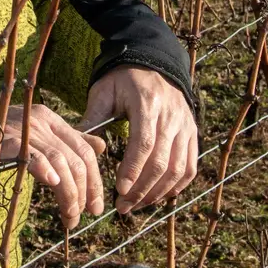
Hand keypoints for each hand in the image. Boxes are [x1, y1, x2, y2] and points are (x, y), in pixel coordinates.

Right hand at [0, 103, 106, 229]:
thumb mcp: (37, 137)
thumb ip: (68, 141)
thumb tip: (101, 146)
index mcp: (50, 119)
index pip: (84, 149)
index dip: (94, 179)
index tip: (95, 205)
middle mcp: (39, 121)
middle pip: (76, 159)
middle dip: (84, 192)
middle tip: (80, 216)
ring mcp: (22, 130)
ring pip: (59, 162)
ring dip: (68, 194)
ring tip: (68, 215)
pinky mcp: (5, 140)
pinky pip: (31, 155)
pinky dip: (44, 169)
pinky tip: (52, 183)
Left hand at [82, 66, 197, 212]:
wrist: (152, 61)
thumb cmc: (122, 79)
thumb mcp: (103, 91)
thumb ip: (92, 118)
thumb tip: (74, 145)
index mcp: (147, 103)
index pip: (144, 143)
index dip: (133, 169)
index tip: (119, 190)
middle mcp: (171, 116)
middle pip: (162, 162)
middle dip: (142, 189)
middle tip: (123, 206)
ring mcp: (185, 126)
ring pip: (178, 169)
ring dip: (158, 192)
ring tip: (136, 205)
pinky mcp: (192, 133)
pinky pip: (190, 166)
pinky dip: (176, 186)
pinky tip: (158, 196)